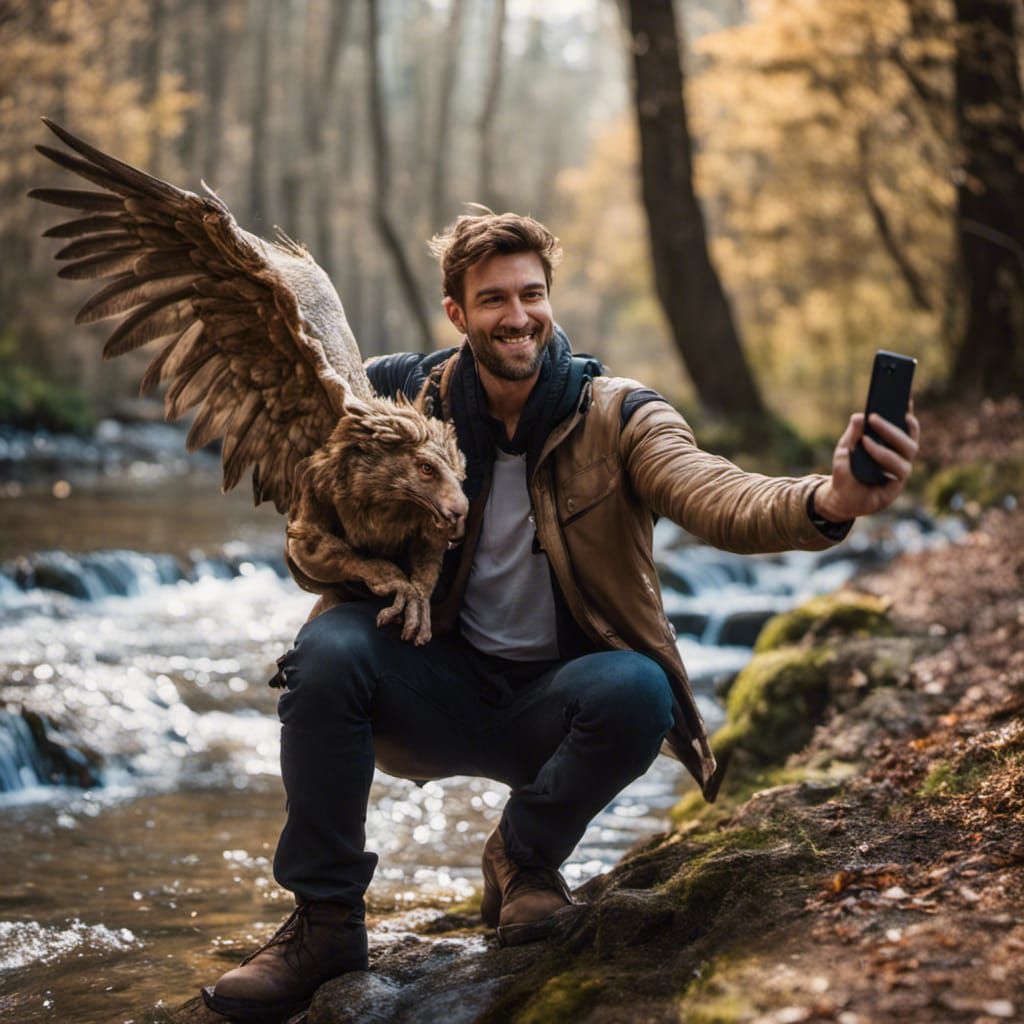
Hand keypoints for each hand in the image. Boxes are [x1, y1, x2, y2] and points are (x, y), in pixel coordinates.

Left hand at [814, 402, 920, 521]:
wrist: (840, 499)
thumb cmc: (846, 472)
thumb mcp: (844, 450)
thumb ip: (852, 434)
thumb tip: (859, 415)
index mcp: (893, 447)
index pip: (906, 429)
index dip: (908, 414)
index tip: (905, 398)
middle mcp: (901, 458)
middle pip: (908, 440)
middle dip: (892, 427)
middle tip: (874, 416)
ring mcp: (901, 473)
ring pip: (906, 454)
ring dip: (887, 442)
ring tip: (865, 438)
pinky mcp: (896, 486)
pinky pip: (897, 470)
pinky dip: (882, 456)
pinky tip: (867, 447)